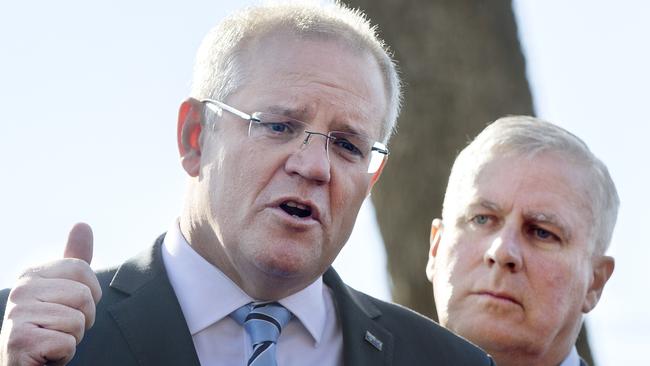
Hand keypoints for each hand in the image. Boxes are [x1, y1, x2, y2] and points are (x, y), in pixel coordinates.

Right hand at [0, 223, 101, 365]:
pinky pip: (67, 343)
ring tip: (52, 340)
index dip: (89, 294)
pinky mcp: (20, 340)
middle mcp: (21, 290)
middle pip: (84, 296)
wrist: (23, 364)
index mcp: (32, 273)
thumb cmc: (48, 327)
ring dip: (73, 338)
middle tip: (61, 328)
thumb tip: (83, 224)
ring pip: (78, 321)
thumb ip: (74, 260)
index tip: (69, 307)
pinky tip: (46, 355)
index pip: (82, 270)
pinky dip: (64, 354)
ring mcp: (17, 314)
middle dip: (83, 318)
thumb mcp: (63, 290)